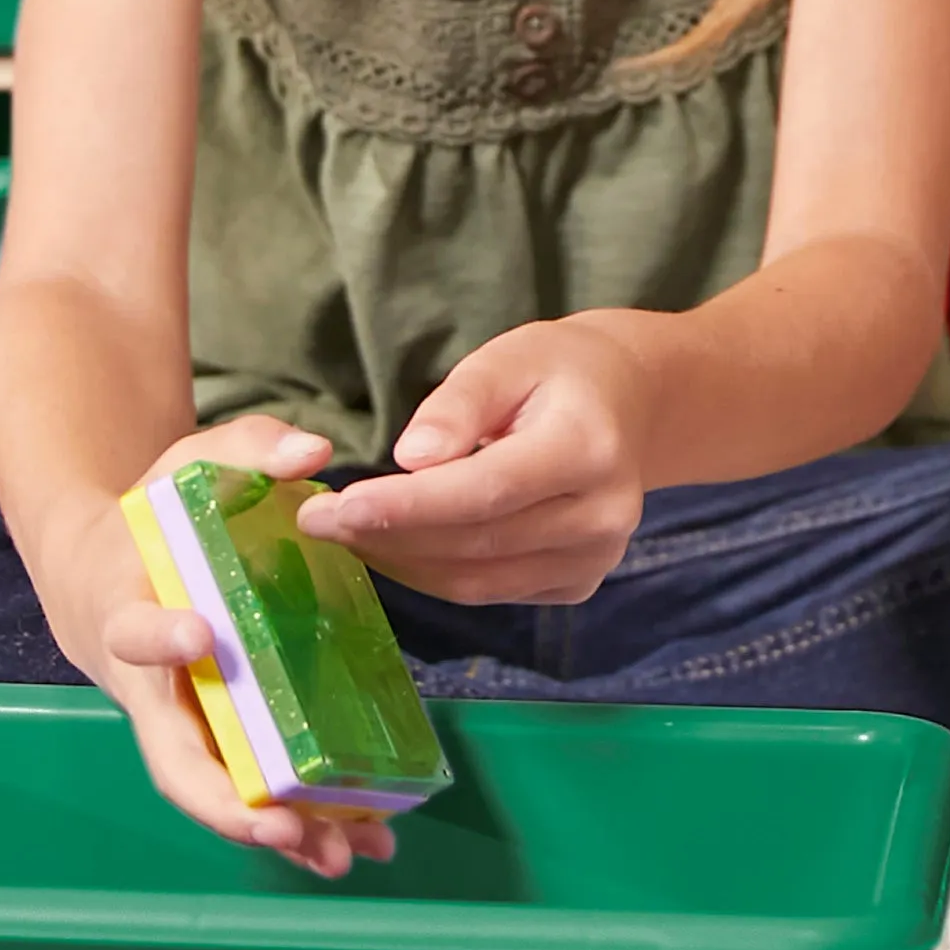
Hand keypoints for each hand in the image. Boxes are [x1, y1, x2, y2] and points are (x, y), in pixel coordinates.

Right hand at [62, 413, 395, 883]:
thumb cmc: (152, 516)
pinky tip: (356, 844)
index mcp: (129, 610)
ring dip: (274, 828)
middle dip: (224, 799)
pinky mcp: (213, 738)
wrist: (101, 569)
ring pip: (217, 792)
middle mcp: (150, 686)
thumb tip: (312, 452)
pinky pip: (248, 788)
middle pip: (173, 758)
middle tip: (280, 823)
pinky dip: (297, 822)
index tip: (199, 635)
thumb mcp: (189, 465)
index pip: (133, 632)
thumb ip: (248, 449)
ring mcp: (180, 721)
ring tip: (341, 854)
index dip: (160, 639)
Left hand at [298, 316, 657, 607]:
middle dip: (387, 536)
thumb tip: (411, 460)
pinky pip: (490, 592)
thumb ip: (459, 404)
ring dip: (401, 562)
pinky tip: (395, 546)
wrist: (632, 405)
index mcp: (587, 449)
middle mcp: (600, 517)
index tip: (336, 508)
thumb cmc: (560, 371)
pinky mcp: (578, 583)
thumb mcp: (510, 357)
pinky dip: (433, 574)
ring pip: (476, 581)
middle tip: (318, 520)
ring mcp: (594, 559)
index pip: (485, 491)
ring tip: (346, 534)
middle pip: (475, 543)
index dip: (407, 507)